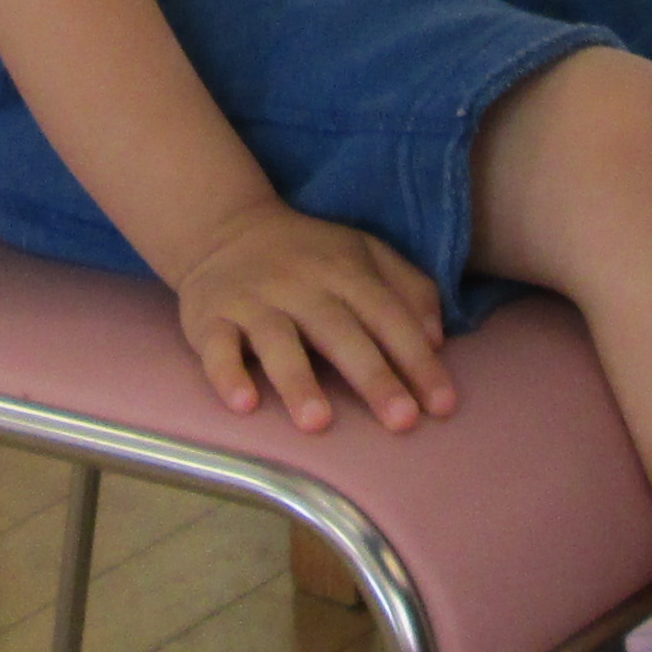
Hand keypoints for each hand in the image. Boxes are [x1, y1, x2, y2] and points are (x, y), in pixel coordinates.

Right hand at [176, 202, 460, 435]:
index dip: (417, 359)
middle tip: (402, 421)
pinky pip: (216, 348)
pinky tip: (243, 404)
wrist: (225, 228)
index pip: (388, 315)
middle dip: (373, 377)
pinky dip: (227, 374)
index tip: (441, 405)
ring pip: (276, 341)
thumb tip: (437, 340)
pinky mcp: (209, 318)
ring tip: (318, 423)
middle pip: (340, 331)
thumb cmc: (309, 255)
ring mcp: (252, 301)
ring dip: (298, 381)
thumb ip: (409, 288)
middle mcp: (300, 284)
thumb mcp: (364, 254)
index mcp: (344, 269)